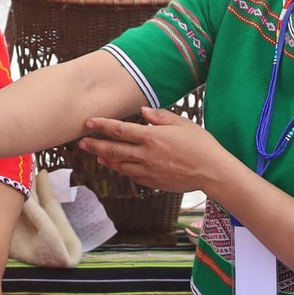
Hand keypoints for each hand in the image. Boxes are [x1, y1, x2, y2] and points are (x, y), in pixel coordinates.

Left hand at [80, 106, 229, 193]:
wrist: (212, 171)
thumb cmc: (201, 144)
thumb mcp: (182, 123)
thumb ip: (159, 116)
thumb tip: (143, 112)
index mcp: (151, 137)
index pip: (119, 130)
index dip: (101, 126)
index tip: (88, 123)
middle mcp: (146, 154)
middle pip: (113, 150)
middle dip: (95, 146)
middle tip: (82, 143)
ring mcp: (148, 170)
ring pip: (121, 165)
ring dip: (107, 160)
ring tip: (98, 156)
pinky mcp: (153, 182)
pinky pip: (133, 176)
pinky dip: (124, 171)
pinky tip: (120, 167)